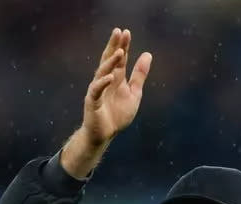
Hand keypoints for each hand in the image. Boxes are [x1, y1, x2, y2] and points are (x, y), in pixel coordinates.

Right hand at [83, 27, 151, 145]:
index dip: (123, 46)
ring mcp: (98, 90)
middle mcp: (106, 80)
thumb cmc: (117, 114)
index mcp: (116, 78)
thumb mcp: (134, 93)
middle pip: (109, 60)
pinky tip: (110, 76)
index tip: (126, 32)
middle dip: (114, 45)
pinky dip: (102, 83)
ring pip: (102, 72)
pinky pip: (96, 90)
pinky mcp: (92, 101)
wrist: (105, 134)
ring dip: (110, 62)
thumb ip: (139, 75)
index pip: (119, 59)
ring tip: (119, 51)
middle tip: (118, 32)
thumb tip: (148, 54)